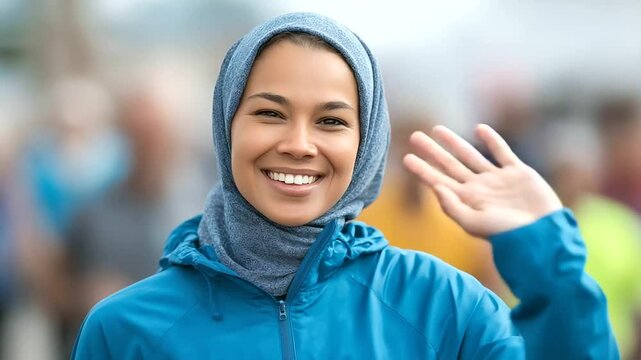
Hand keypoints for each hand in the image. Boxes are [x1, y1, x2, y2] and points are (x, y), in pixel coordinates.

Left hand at [403, 124, 562, 237]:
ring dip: (454, 142)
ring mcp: (498, 179)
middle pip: (449, 164)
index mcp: (466, 200)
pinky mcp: (518, 173)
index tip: (406, 157)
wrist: (542, 233)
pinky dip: (492, 140)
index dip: (422, 169)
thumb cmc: (506, 233)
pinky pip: (502, 152)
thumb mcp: (474, 223)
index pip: (438, 180)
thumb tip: (435, 186)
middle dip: (432, 151)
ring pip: (470, 155)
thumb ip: (451, 206)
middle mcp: (479, 188)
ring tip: (436, 129)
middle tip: (414, 136)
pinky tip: (479, 129)